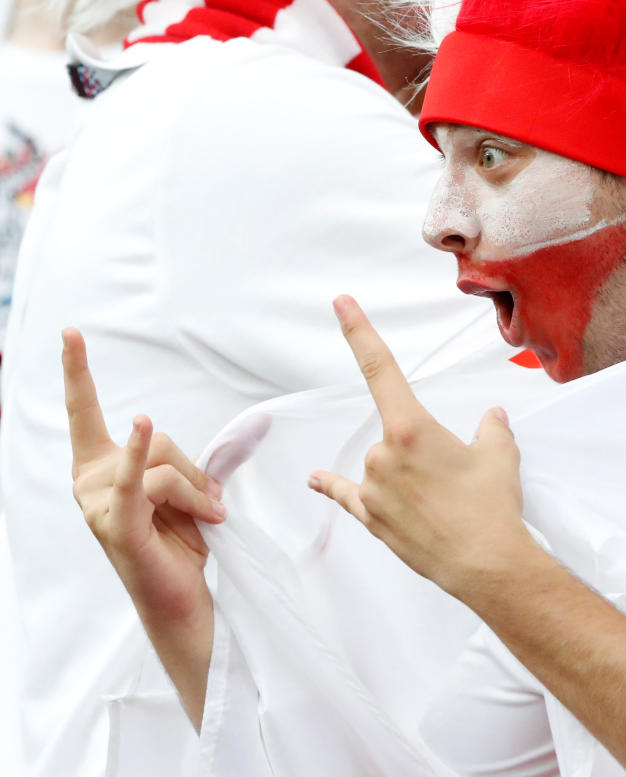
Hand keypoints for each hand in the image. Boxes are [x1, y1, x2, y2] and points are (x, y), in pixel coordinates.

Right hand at [63, 328, 221, 726]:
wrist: (182, 599)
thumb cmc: (179, 542)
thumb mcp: (184, 489)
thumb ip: (187, 459)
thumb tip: (250, 429)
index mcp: (99, 468)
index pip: (84, 411)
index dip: (77, 372)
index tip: (69, 332)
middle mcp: (89, 483)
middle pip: (158, 440)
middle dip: (194, 469)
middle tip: (210, 504)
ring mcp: (97, 506)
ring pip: (164, 463)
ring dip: (199, 492)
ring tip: (208, 520)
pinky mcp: (117, 526)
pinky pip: (136, 481)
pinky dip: (140, 454)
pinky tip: (142, 424)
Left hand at [308, 296, 534, 601]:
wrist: (488, 566)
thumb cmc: (493, 505)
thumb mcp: (500, 453)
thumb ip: (491, 428)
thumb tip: (491, 418)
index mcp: (410, 428)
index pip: (380, 368)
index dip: (359, 331)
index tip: (341, 303)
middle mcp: (383, 454)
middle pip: (395, 432)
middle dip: (424, 446)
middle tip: (457, 477)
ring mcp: (372, 489)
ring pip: (383, 464)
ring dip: (407, 473)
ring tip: (446, 503)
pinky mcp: (371, 519)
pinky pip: (348, 495)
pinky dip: (333, 486)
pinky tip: (316, 479)